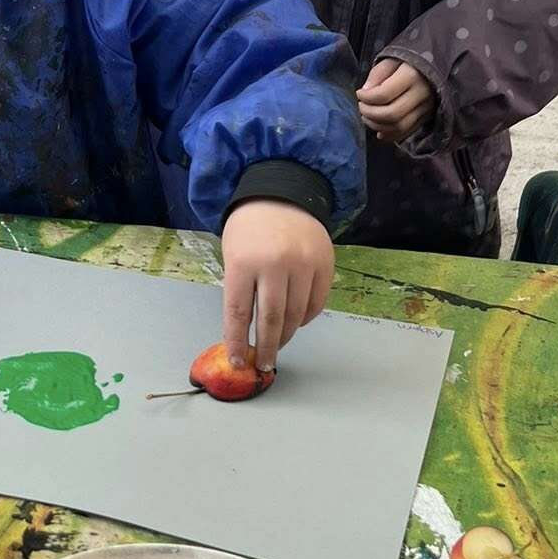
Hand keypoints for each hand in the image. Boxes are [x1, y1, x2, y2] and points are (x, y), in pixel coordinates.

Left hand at [221, 200, 334, 371]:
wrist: (281, 194)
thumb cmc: (250, 229)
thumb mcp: (233, 255)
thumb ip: (240, 291)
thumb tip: (246, 334)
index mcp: (243, 262)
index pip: (239, 313)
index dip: (238, 342)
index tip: (239, 362)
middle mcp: (275, 263)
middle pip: (272, 319)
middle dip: (267, 347)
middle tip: (264, 364)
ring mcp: (303, 263)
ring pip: (296, 315)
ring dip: (286, 335)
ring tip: (278, 344)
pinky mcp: (325, 264)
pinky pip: (316, 303)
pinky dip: (305, 318)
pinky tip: (295, 322)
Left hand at [358, 58, 436, 142]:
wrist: (434, 65)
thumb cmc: (408, 62)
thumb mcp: (391, 59)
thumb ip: (377, 74)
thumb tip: (365, 91)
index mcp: (412, 75)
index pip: (384, 94)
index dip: (366, 97)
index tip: (359, 93)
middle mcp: (422, 94)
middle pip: (392, 114)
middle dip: (370, 114)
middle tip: (361, 107)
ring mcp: (426, 108)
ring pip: (399, 126)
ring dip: (377, 126)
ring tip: (367, 116)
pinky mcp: (427, 117)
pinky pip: (406, 132)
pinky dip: (389, 135)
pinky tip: (379, 130)